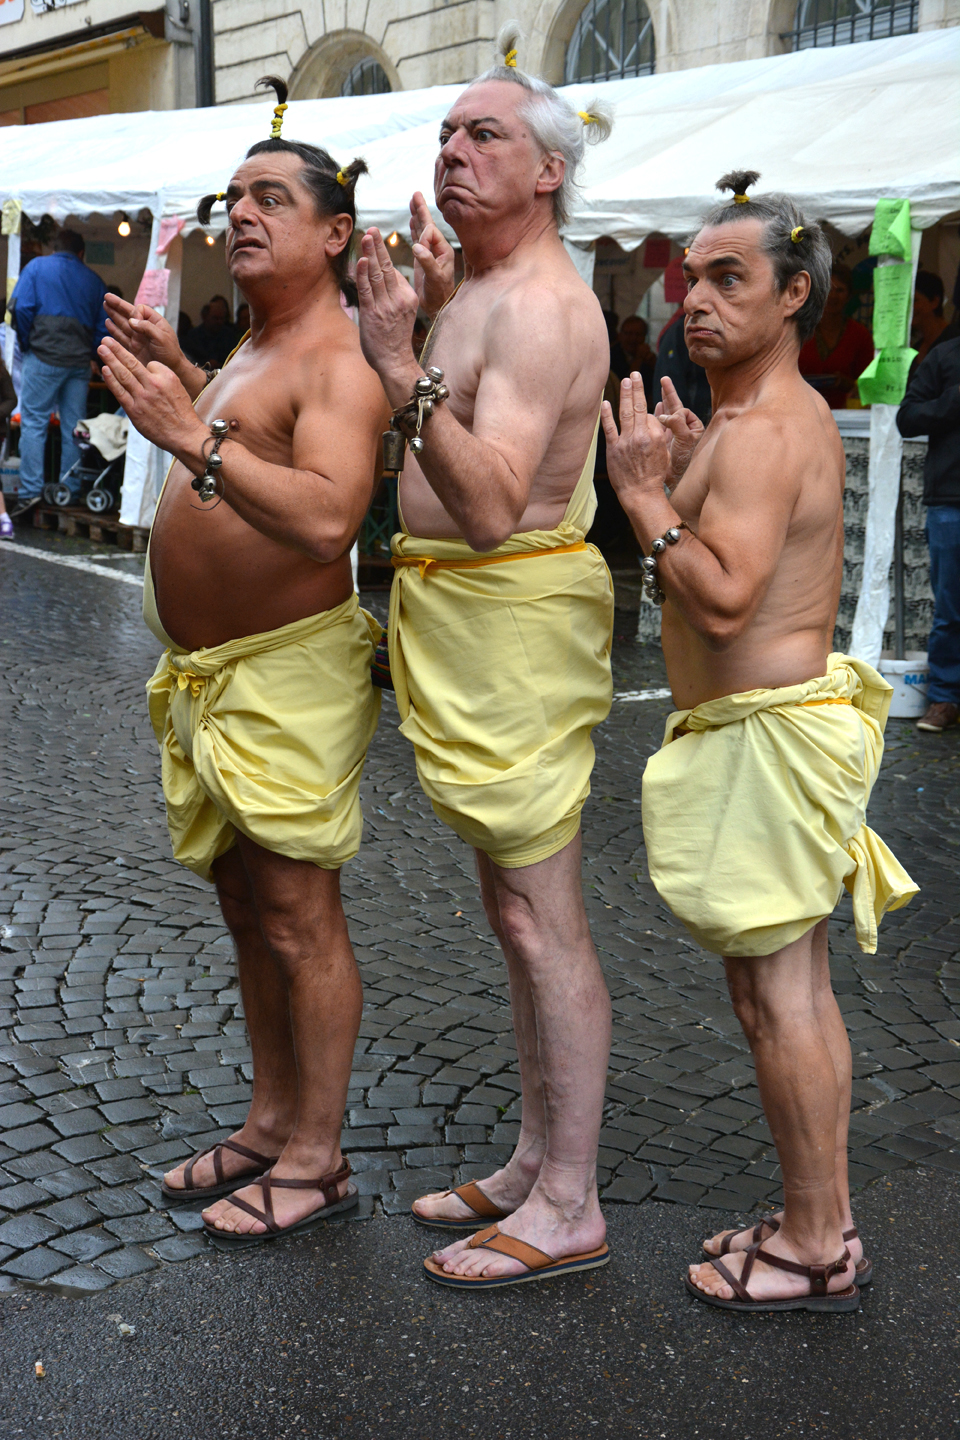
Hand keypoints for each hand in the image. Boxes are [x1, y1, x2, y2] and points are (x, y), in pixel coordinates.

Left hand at [98, 336, 203, 456]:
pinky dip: (111, 380)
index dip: (143, 364)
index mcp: (166, 377)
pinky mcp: (135, 411)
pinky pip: (120, 392)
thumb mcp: (178, 387)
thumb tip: (148, 369)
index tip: (137, 364)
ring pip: (123, 375)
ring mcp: (142, 398)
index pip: (148, 364)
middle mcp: (153, 385)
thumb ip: (162, 376)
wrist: (185, 435)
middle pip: (132, 363)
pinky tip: (105, 370)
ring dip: (110, 360)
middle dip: (117, 350)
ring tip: (102, 348)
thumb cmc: (182, 412)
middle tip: (106, 340)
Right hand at [104, 294, 183, 373]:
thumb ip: (147, 327)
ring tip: (105, 306)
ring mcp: (138, 338)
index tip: (133, 322)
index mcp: (154, 322)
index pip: (140, 310)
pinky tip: (108, 322)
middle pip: (129, 314)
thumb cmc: (170, 353)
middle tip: (107, 297)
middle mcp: (145, 329)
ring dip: (114, 315)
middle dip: (117, 306)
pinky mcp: (133, 348)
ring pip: (123, 324)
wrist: (171, 371)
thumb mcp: (162, 338)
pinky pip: (121, 337)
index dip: (134, 312)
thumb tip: (131, 321)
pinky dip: (113, 330)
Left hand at [356, 228, 422, 404]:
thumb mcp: (402, 313)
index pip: (393, 271)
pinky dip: (364, 274)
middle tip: (372, 228)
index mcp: (408, 297)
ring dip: (370, 254)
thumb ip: (393, 295)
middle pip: (387, 267)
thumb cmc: (395, 340)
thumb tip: (382, 278)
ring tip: (366, 236)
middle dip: (378, 246)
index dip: (383, 253)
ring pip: (377, 275)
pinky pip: (367, 291)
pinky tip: (362, 260)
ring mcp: (386, 307)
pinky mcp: (373, 315)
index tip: (376, 237)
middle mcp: (399, 299)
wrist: (395, 362)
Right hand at [409, 192, 455, 318]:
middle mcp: (438, 249)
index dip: (423, 236)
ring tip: (412, 201)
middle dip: (422, 210)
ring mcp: (430, 252)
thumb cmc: (439, 294)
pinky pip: (418, 239)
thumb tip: (417, 247)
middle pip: (428, 224)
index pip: (431, 233)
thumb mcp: (434, 278)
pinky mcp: (423, 257)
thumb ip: (427, 262)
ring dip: (417, 215)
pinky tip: (411, 220)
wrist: (437, 306)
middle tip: (416, 194)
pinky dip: (414, 228)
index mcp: (444, 251)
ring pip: (422, 230)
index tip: (418, 250)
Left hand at [601, 372, 670, 511]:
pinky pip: (609, 428)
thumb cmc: (654, 476)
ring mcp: (626, 441)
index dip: (647, 413)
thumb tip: (652, 421)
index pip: (649, 415)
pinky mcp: (613, 449)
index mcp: (656, 436)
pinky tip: (605, 402)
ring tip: (625, 380)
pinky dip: (606, 414)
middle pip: (639, 406)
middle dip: (637, 388)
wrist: (640, 494)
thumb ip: (659, 435)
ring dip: (625, 394)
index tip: (644, 412)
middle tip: (634, 373)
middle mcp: (641, 436)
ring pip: (625, 412)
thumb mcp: (665, 454)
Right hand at [654, 376, 703, 486]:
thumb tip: (665, 414)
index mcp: (693, 427)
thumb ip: (677, 424)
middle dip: (669, 393)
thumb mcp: (684, 440)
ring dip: (663, 401)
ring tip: (660, 387)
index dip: (675, 411)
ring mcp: (673, 435)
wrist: (675, 478)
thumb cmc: (684, 460)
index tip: (668, 419)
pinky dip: (658, 414)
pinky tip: (656, 406)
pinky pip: (660, 423)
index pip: (683, 411)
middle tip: (664, 379)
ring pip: (668, 413)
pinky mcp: (664, 441)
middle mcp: (683, 430)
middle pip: (676, 407)